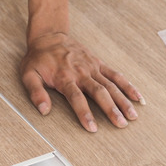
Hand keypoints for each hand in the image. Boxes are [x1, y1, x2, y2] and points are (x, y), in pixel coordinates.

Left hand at [19, 32, 143, 131]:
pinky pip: (115, 75)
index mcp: (65, 77)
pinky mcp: (99, 63)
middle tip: (120, 124)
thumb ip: (36, 92)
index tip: (92, 128)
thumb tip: (44, 111)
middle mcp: (81, 72)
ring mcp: (92, 67)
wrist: (49, 36)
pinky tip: (137, 98)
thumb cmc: (38, 58)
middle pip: (99, 92)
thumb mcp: (29, 74)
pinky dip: (127, 86)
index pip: (77, 98)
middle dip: (111, 109)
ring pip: (111, 85)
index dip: (85, 113)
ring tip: (132, 116)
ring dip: (123, 100)